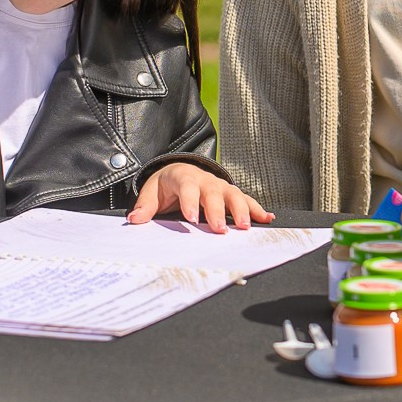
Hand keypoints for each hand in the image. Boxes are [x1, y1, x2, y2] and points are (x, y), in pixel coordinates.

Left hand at [126, 162, 274, 232]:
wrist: (181, 171)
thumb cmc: (167, 185)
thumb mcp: (152, 192)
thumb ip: (145, 206)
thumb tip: (134, 220)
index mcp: (184, 177)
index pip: (187, 187)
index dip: (190, 202)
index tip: (192, 219)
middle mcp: (205, 180)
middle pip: (213, 193)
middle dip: (217, 211)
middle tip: (219, 230)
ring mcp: (220, 186)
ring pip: (233, 195)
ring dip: (241, 210)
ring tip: (244, 226)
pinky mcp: (230, 194)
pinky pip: (246, 200)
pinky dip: (257, 209)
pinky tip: (267, 218)